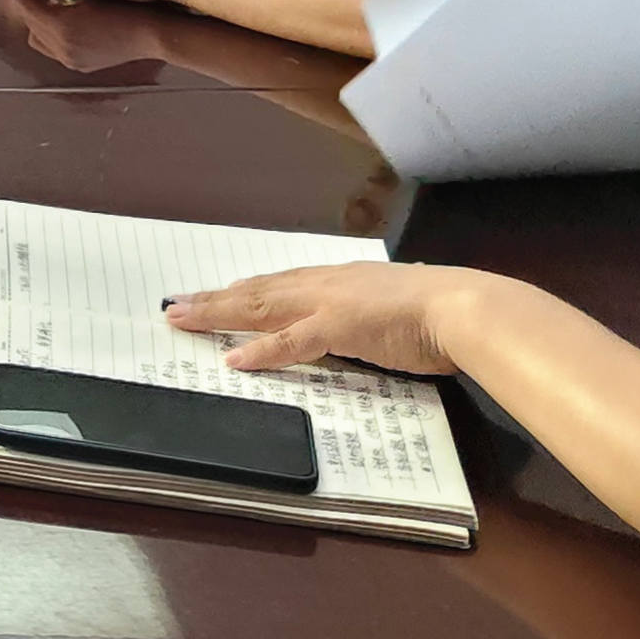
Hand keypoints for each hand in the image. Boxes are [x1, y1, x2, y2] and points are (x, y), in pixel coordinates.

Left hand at [167, 261, 496, 377]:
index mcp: (338, 280)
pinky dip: (261, 351)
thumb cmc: (436, 312)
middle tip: (176, 306)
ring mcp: (329, 303)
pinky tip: (233, 359)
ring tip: (182, 319)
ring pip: (261, 308)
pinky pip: (291, 341)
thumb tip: (358, 324)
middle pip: (257, 291)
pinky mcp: (340, 327)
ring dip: (218, 314)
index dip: (243, 291)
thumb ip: (366, 314)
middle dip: (214, 299)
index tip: (212, 294)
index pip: (278, 284)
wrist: (463, 307)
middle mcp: (325, 284)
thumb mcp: (390, 308)